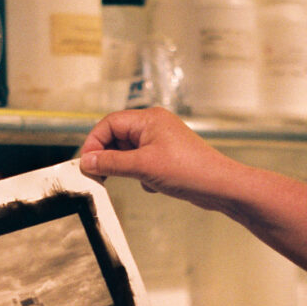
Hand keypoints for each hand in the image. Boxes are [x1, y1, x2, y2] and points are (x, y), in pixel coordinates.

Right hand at [79, 107, 235, 210]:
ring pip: (128, 152)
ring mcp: (160, 142)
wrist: (220, 186)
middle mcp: (154, 126)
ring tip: (134, 179)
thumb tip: (87, 160)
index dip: (94, 142)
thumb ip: (111, 163)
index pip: (109, 123)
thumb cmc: (190, 170)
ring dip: (126, 168)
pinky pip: (140, 163)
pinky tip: (152, 184)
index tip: (86, 162)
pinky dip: (140, 175)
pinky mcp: (165, 157)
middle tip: (98, 174)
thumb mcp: (143, 166)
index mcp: (148, 119)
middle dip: (108, 156)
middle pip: (117, 136)